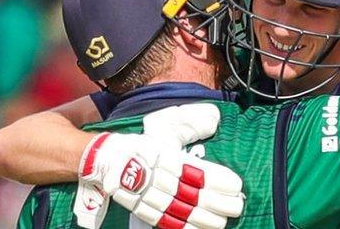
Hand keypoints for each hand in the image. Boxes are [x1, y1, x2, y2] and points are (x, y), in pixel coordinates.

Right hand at [74, 104, 243, 228]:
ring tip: (224, 220)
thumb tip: (212, 120)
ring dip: (204, 218)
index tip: (235, 184)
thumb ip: (188, 128)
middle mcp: (156, 177)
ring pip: (180, 210)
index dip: (217, 179)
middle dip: (217, 202)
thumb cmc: (139, 144)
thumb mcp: (164, 130)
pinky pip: (163, 221)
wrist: (102, 159)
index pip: (196, 170)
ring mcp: (147, 195)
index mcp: (163, 156)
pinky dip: (182, 227)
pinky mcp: (140, 209)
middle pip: (191, 193)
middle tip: (237, 204)